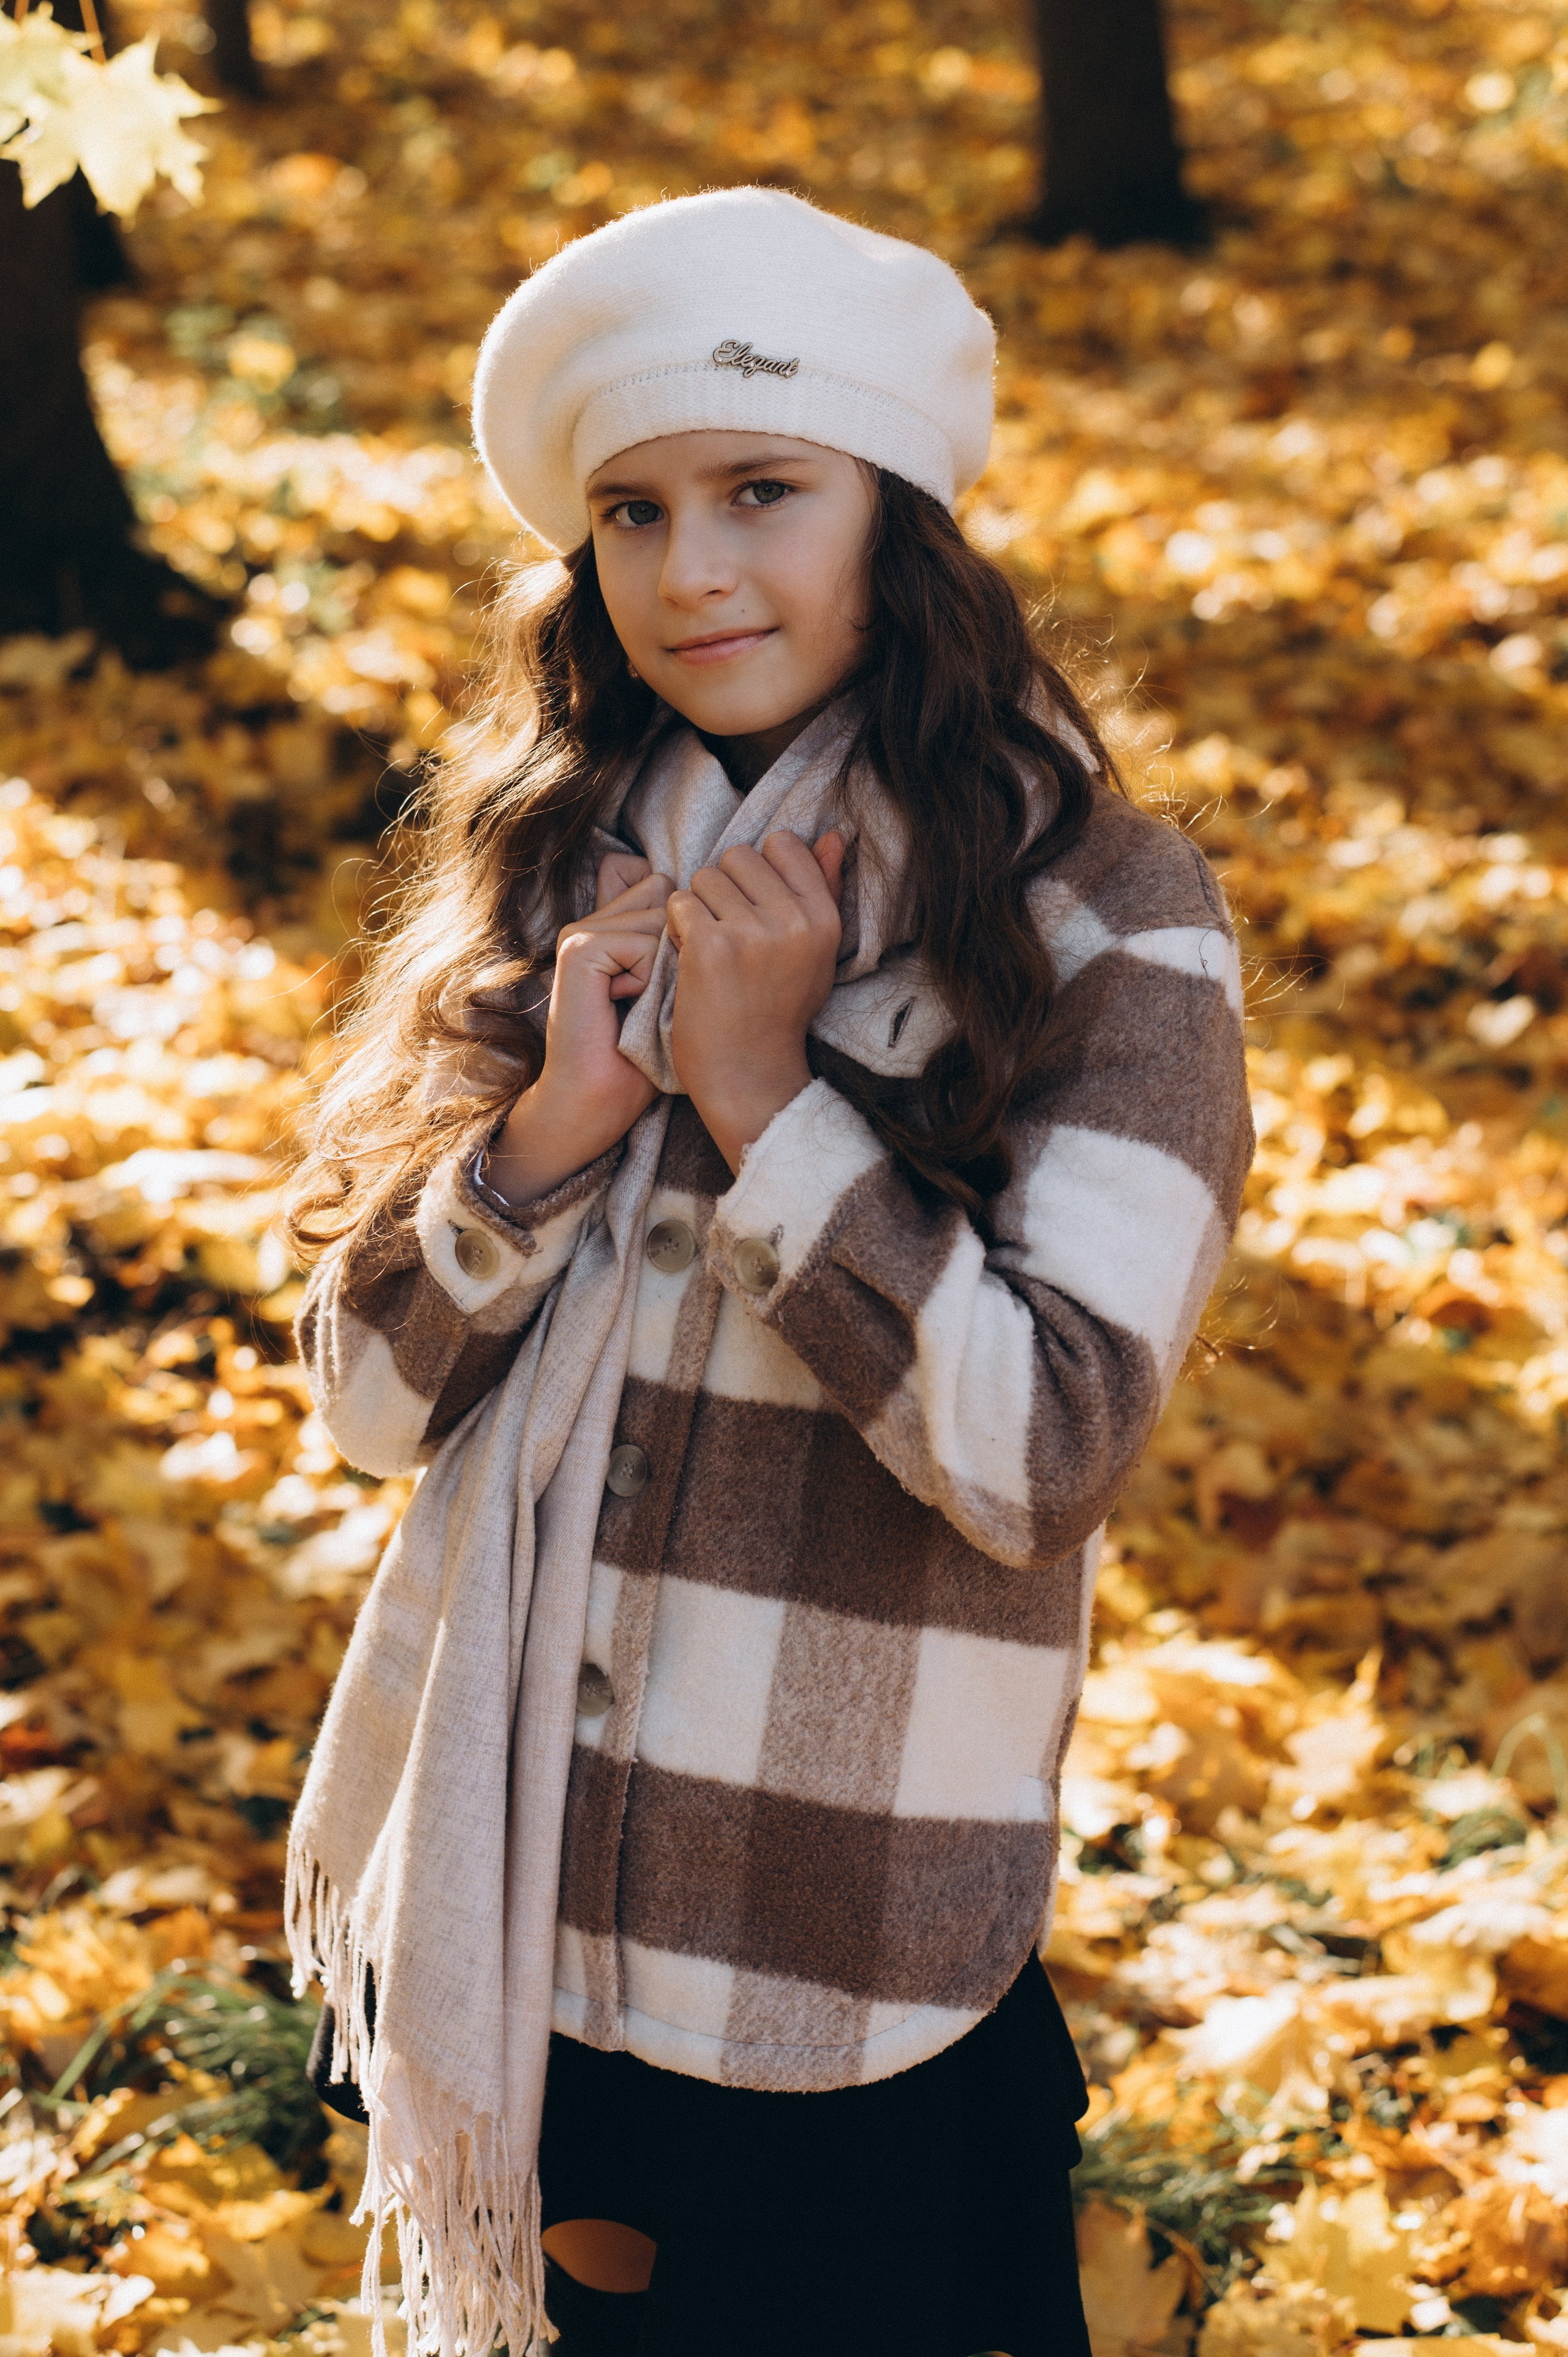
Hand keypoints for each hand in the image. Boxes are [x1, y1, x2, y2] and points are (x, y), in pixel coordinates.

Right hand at [485, 854, 672, 1202]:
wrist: (599, 1098)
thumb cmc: (640, 1054)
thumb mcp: (669, 985)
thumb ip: (674, 937)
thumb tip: (703, 899)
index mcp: (607, 924)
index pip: (654, 879)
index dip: (677, 917)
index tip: (664, 973)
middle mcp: (590, 920)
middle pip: (664, 891)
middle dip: (676, 940)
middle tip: (649, 994)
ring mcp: (580, 932)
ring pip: (660, 915)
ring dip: (665, 965)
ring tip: (637, 1003)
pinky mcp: (579, 948)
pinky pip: (645, 943)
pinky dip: (648, 980)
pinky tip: (624, 1006)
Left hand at [667, 830, 844, 1173]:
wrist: (748, 1073)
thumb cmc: (779, 1011)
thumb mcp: (816, 952)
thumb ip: (823, 888)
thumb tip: (834, 834)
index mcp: (823, 918)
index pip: (783, 844)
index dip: (757, 872)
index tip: (753, 908)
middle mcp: (793, 921)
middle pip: (738, 856)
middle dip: (724, 889)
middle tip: (729, 934)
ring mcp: (752, 933)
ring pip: (704, 877)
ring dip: (698, 909)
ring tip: (711, 950)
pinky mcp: (710, 947)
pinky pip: (680, 904)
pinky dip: (676, 929)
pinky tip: (691, 960)